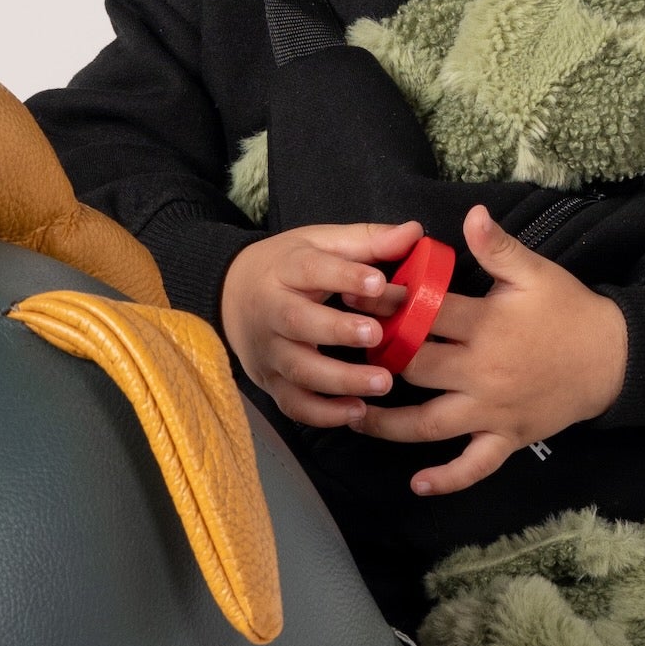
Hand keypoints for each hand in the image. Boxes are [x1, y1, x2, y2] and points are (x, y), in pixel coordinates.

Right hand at [218, 220, 421, 431]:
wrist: (231, 295)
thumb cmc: (287, 267)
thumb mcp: (320, 243)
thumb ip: (368, 241)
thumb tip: (414, 232)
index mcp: (284, 269)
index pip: (309, 269)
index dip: (343, 276)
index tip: (378, 283)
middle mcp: (270, 310)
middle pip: (297, 322)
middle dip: (337, 330)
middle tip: (376, 335)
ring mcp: (268, 350)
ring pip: (298, 369)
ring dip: (340, 380)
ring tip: (382, 382)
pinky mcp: (270, 381)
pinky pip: (293, 404)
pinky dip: (323, 414)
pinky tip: (357, 411)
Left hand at [369, 203, 629, 498]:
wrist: (615, 358)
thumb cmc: (570, 311)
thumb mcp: (536, 273)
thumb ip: (498, 248)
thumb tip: (471, 214)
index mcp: (486, 326)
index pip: (424, 315)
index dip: (386, 306)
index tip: (355, 299)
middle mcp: (482, 372)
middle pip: (415, 369)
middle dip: (377, 361)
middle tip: (345, 354)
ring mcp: (492, 411)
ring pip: (429, 424)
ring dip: (388, 425)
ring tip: (354, 418)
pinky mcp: (508, 438)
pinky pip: (474, 466)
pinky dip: (447, 478)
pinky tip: (417, 484)